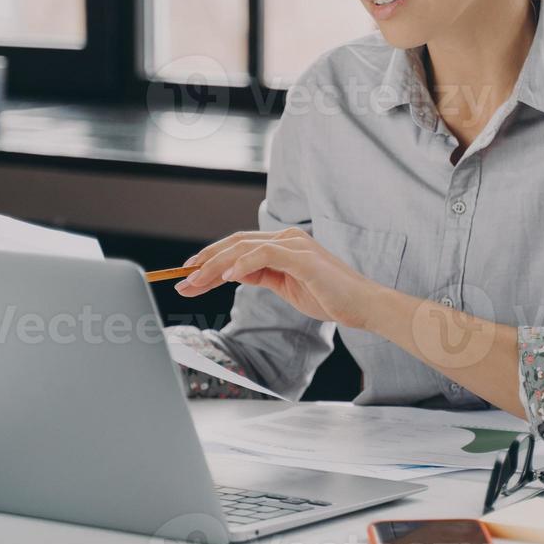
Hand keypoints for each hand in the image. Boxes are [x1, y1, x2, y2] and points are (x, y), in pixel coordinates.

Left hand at [175, 228, 386, 329]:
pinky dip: (242, 263)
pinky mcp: (303, 257)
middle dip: (205, 262)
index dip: (211, 260)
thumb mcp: (287, 286)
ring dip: (215, 265)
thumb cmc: (330, 297)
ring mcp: (295, 245)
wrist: (362, 305)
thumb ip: (262, 275)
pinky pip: (265, 254)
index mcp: (284, 245)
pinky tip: (226, 276)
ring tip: (194, 282)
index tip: (188, 276)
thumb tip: (232, 273)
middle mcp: (288, 238)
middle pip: (236, 243)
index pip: (239, 247)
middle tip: (181, 280)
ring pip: (244, 246)